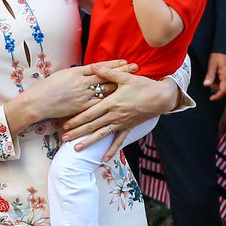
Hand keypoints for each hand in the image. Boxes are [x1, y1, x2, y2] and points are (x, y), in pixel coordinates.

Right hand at [4, 59, 136, 131]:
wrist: (38, 102)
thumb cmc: (47, 88)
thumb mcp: (62, 75)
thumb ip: (77, 74)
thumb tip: (89, 71)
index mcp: (76, 73)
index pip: (99, 67)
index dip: (113, 64)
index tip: (125, 61)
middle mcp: (81, 83)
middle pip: (106, 76)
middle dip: (122, 72)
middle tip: (136, 68)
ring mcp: (82, 95)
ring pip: (105, 89)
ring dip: (120, 85)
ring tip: (132, 82)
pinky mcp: (81, 107)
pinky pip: (98, 103)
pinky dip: (110, 100)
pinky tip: (119, 99)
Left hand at [62, 64, 178, 161]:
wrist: (162, 97)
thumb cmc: (143, 86)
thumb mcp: (125, 77)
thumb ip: (108, 73)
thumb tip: (93, 66)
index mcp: (111, 103)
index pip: (89, 114)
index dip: (76, 120)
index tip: (64, 124)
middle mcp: (114, 115)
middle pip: (92, 126)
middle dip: (77, 132)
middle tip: (63, 138)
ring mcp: (121, 123)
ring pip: (101, 135)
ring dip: (88, 142)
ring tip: (75, 149)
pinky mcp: (128, 127)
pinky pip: (118, 141)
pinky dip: (111, 150)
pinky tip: (103, 159)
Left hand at [204, 52, 225, 99]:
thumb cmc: (220, 54)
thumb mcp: (212, 64)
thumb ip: (209, 75)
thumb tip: (206, 84)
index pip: (224, 90)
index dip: (217, 96)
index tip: (211, 98)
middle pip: (224, 87)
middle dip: (215, 86)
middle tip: (208, 80)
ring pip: (225, 83)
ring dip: (217, 82)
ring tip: (212, 73)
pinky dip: (220, 78)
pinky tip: (216, 72)